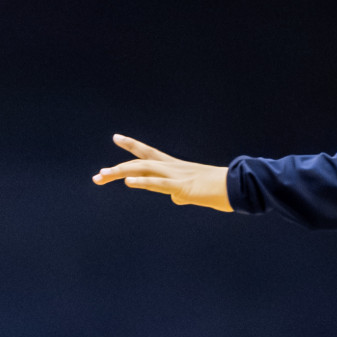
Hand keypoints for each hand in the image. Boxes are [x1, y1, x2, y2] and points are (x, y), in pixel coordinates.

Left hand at [93, 134, 232, 211]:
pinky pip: (159, 183)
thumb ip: (183, 193)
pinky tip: (128, 182)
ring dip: (121, 172)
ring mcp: (178, 176)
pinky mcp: (184, 187)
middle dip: (117, 169)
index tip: (116, 138)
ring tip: (103, 176)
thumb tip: (175, 198)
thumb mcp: (197, 192)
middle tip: (97, 176)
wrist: (239, 187)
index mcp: (177, 168)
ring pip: (145, 169)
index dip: (132, 146)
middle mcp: (174, 168)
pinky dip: (143, 181)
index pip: (150, 154)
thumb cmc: (221, 190)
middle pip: (141, 162)